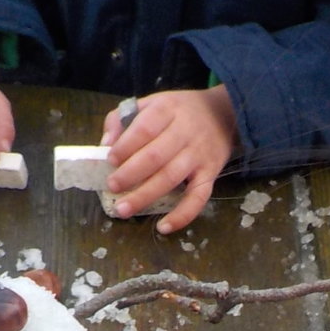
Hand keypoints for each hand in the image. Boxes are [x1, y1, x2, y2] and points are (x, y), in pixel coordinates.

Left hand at [102, 86, 236, 233]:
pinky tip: (163, 227)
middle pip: (155, 156)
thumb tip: (105, 145)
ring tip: (123, 209)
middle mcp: (184, 132)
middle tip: (112, 187)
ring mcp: (198, 155)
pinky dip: (182, 215)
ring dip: (145, 196)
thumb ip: (123, 119)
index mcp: (166, 110)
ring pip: (171, 178)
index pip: (144, 129)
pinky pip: (198, 198)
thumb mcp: (151, 103)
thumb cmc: (178, 112)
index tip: (110, 160)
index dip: (126, 146)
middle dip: (130, 174)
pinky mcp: (210, 175)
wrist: (224, 114)